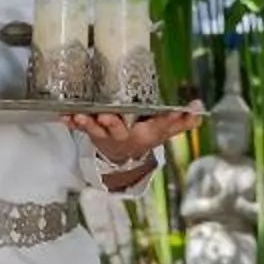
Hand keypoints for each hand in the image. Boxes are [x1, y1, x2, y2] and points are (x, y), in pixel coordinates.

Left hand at [68, 107, 201, 168]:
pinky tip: (63, 116)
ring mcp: (106, 135)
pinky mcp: (92, 131)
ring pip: (96, 130)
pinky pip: (80, 127)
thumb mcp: (166, 130)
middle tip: (107, 116)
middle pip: (119, 130)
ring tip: (79, 116)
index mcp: (146, 134)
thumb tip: (200, 107)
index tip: (174, 112)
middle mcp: (126, 136)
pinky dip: (71, 123)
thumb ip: (184, 120)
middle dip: (113, 124)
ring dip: (87, 124)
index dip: (167, 120)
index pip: (159, 126)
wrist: (124, 156)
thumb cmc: (146, 135)